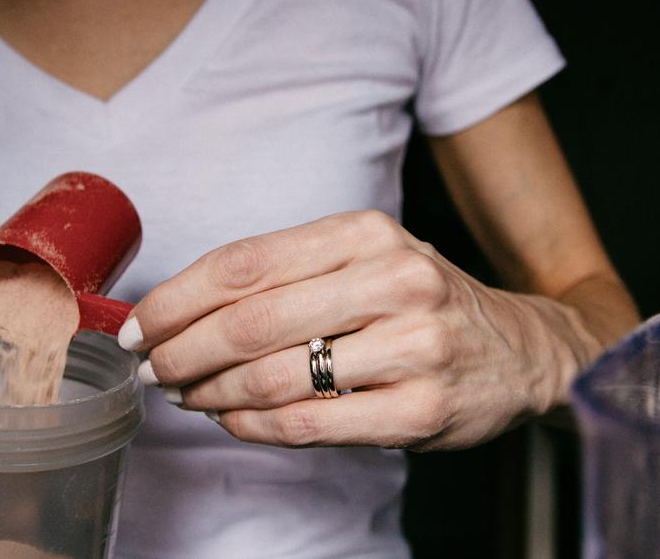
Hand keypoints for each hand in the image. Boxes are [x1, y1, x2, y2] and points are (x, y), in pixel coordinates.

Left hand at [120, 210, 603, 450]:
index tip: (139, 325)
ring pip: (275, 376)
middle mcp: (394, 279)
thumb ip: (283, 275)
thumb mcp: (362, 259)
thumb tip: (177, 310)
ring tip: (185, 396)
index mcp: (366, 232)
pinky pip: (311, 424)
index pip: (243, 263)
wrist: (520, 350)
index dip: (175, 299)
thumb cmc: (419, 302)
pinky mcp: (421, 410)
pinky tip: (233, 420)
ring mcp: (413, 346)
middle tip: (151, 370)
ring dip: (211, 394)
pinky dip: (255, 427)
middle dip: (181, 352)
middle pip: (249, 321)